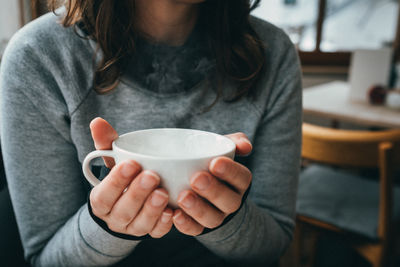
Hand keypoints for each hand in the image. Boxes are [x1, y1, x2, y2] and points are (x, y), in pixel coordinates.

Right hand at [88, 117, 172, 237]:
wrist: (128, 204)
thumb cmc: (122, 178)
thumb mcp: (113, 162)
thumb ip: (106, 143)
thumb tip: (97, 121)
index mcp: (102, 200)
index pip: (104, 194)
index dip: (116, 181)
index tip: (131, 164)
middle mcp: (115, 218)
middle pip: (123, 210)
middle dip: (137, 193)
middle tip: (152, 175)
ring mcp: (133, 228)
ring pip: (140, 224)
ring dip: (152, 209)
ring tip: (163, 192)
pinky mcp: (150, 232)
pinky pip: (156, 233)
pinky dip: (164, 224)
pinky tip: (173, 212)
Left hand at [173, 133, 252, 235]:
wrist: (198, 183)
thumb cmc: (209, 161)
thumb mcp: (221, 148)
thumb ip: (233, 142)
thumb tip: (246, 146)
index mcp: (239, 181)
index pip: (241, 177)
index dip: (230, 171)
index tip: (215, 162)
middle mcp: (231, 201)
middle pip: (229, 201)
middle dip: (213, 190)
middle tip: (196, 178)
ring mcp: (216, 216)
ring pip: (213, 218)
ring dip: (198, 209)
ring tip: (183, 197)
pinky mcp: (199, 227)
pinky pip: (195, 230)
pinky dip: (185, 224)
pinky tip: (174, 214)